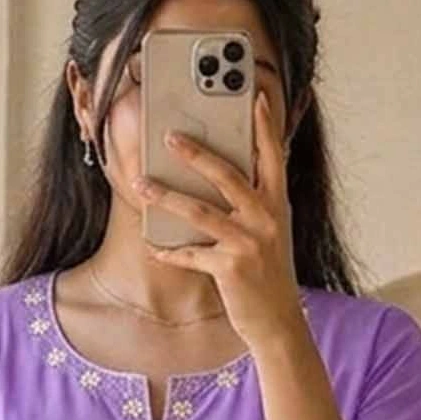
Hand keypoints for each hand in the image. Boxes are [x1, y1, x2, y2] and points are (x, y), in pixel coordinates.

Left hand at [134, 90, 303, 354]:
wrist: (278, 323)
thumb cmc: (268, 275)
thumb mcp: (269, 232)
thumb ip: (254, 204)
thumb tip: (221, 175)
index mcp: (276, 204)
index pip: (274, 155)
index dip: (265, 125)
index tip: (255, 96)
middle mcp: (265, 218)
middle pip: (227, 174)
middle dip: (195, 153)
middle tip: (168, 136)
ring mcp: (248, 242)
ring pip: (199, 210)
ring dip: (165, 196)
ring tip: (141, 184)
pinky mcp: (230, 268)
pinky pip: (190, 253)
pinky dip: (168, 250)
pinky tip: (152, 245)